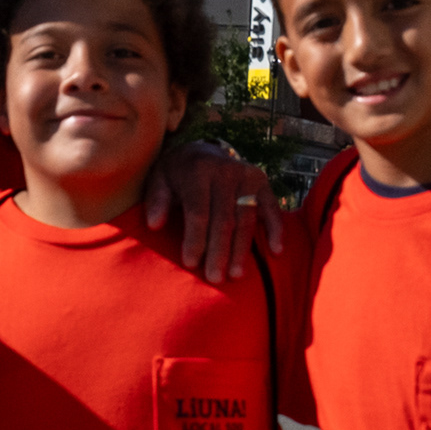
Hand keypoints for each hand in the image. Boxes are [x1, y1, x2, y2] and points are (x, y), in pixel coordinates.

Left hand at [144, 142, 282, 283]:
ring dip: (242, 249)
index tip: (191, 264)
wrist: (202, 151)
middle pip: (224, 218)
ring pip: (247, 218)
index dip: (195, 239)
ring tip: (236, 275)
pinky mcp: (262, 181)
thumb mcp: (159, 179)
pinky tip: (276, 252)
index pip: (198, 211)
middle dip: (219, 251)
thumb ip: (156, 200)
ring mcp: (247, 176)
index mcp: (198, 171)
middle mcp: (226, 171)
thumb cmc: (178, 174)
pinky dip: (276, 229)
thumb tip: (154, 224)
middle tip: (215, 279)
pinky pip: (271, 208)